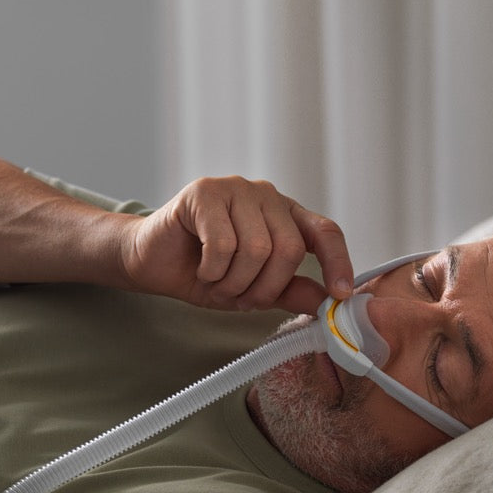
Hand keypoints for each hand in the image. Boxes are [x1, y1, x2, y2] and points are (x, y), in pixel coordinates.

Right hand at [118, 176, 353, 314]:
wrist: (152, 262)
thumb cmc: (202, 272)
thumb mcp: (254, 290)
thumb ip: (291, 292)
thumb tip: (330, 304)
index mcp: (285, 215)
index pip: (325, 232)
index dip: (338, 263)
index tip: (340, 295)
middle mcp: (266, 196)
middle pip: (289, 249)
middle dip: (264, 288)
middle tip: (240, 298)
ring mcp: (236, 189)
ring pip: (256, 249)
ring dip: (234, 282)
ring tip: (216, 283)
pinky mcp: (204, 191)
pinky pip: (223, 243)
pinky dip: (212, 270)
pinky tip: (201, 268)